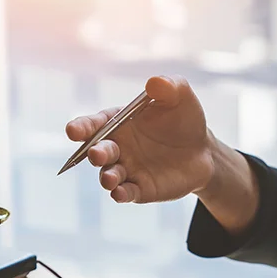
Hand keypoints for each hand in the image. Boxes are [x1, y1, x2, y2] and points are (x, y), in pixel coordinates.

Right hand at [66, 75, 214, 203]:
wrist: (202, 150)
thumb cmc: (184, 119)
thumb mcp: (179, 97)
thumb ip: (168, 87)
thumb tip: (155, 83)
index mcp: (118, 122)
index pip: (93, 124)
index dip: (81, 127)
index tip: (73, 131)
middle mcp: (117, 147)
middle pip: (97, 151)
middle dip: (95, 153)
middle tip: (97, 153)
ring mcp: (127, 170)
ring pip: (109, 175)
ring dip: (107, 177)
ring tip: (110, 178)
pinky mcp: (140, 189)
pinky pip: (126, 193)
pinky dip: (120, 194)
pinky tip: (119, 193)